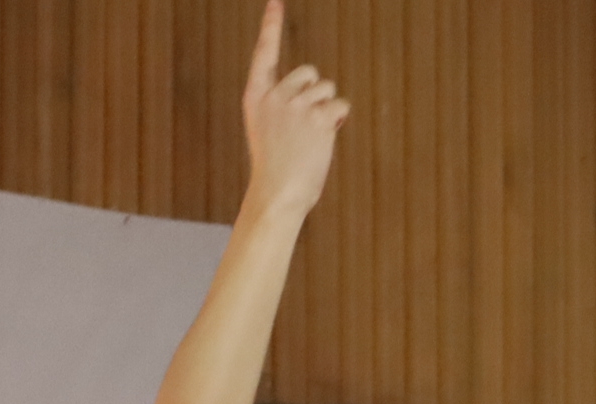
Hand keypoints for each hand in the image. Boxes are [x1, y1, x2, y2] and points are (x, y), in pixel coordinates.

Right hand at [242, 3, 348, 219]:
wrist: (278, 193)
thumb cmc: (276, 166)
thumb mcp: (270, 130)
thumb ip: (287, 106)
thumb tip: (328, 99)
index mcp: (255, 95)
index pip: (263, 53)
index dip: (271, 25)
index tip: (276, 2)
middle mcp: (274, 95)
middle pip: (308, 72)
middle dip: (315, 92)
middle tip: (307, 123)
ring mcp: (296, 105)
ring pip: (326, 88)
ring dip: (328, 107)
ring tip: (314, 135)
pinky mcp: (318, 118)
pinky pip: (340, 104)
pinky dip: (339, 117)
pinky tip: (327, 136)